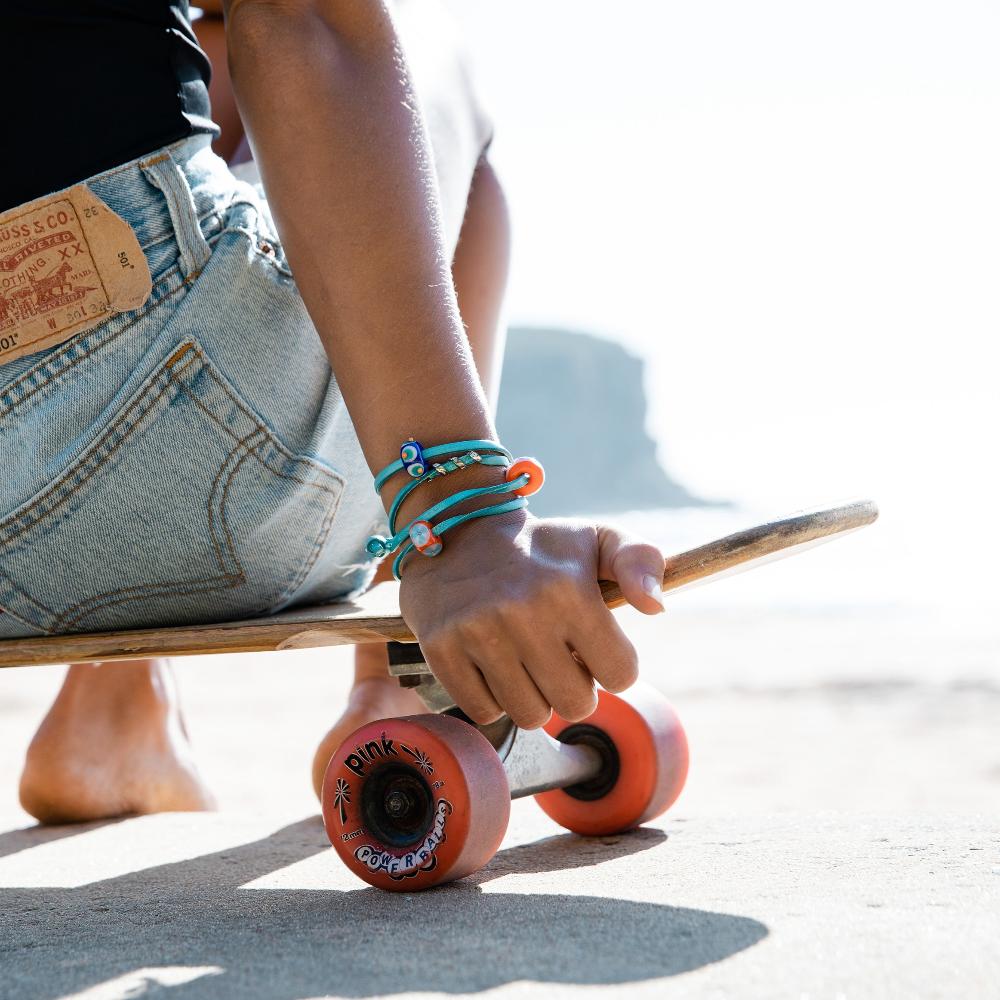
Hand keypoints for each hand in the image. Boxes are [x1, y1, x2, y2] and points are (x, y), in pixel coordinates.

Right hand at [398, 512, 665, 728]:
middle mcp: (522, 611)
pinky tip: (491, 663)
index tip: (592, 645)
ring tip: (524, 660)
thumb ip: (641, 562)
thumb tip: (656, 606)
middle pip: (575, 704)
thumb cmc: (540, 547)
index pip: (620, 674)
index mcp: (569, 588)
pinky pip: (483, 711)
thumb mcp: (597, 539)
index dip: (612, 665)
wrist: (458, 530)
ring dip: (533, 696)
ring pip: (529, 716)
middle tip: (557, 656)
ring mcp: (477, 631)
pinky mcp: (440, 647)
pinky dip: (492, 698)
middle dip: (574, 687)